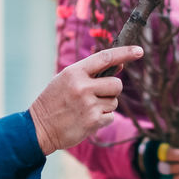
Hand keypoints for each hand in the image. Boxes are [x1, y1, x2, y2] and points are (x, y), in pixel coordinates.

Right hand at [29, 46, 143, 154]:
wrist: (39, 128)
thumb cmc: (54, 101)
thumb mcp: (66, 79)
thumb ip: (90, 72)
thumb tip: (120, 65)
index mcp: (74, 72)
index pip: (106, 57)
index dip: (125, 53)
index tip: (139, 51)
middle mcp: (82, 87)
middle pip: (117, 84)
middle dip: (112, 90)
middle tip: (98, 95)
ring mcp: (88, 105)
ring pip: (114, 102)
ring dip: (105, 106)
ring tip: (86, 109)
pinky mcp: (93, 121)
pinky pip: (110, 116)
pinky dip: (102, 119)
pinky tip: (86, 119)